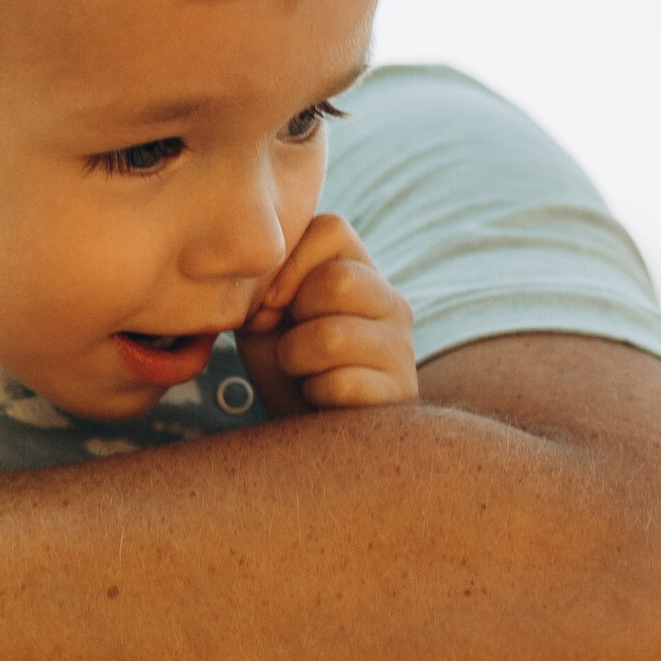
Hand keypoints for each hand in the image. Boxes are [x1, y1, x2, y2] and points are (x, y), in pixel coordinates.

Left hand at [235, 215, 416, 421]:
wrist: (307, 433)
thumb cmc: (285, 367)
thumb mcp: (265, 314)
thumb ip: (263, 280)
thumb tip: (259, 275)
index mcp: (359, 270)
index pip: (332, 228)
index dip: (289, 262)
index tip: (270, 303)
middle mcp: (391, 302)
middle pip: (337, 281)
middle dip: (293, 318)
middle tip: (290, 344)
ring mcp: (402, 347)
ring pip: (332, 337)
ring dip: (297, 361)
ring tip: (304, 373)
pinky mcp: (401, 393)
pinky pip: (339, 385)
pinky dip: (313, 395)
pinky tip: (321, 400)